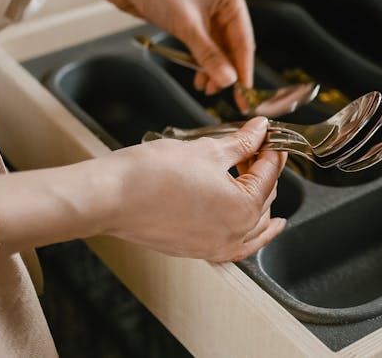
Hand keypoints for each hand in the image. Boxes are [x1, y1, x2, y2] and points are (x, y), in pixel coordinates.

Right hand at [0, 117, 286, 260]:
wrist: (109, 198)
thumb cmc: (152, 174)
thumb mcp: (207, 150)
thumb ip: (241, 143)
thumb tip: (260, 129)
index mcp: (244, 209)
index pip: (270, 174)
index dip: (272, 149)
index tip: (270, 134)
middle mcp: (234, 235)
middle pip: (264, 199)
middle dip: (262, 171)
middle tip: (252, 146)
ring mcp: (215, 248)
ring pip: (253, 225)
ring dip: (257, 199)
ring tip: (248, 173)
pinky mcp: (196, 251)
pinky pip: (234, 245)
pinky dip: (247, 232)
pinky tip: (252, 222)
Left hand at [68, 0, 254, 94]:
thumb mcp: (187, 25)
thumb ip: (209, 55)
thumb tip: (228, 80)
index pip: (244, 38)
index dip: (244, 67)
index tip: (245, 90)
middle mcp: (222, 3)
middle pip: (231, 45)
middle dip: (227, 70)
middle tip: (228, 96)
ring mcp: (205, 11)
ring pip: (216, 47)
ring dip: (213, 68)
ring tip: (207, 88)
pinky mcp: (189, 18)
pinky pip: (201, 45)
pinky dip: (200, 61)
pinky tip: (198, 76)